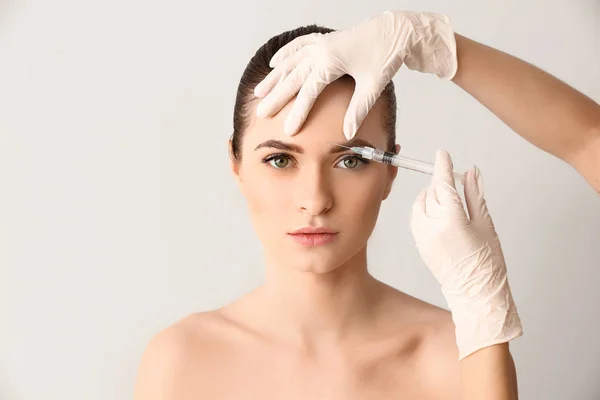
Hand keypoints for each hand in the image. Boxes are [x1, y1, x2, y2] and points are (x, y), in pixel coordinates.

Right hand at [254, 11, 457, 138]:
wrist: (396, 31)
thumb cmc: (386, 55)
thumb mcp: (373, 86)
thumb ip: (358, 110)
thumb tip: (348, 133)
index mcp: (331, 61)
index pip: (308, 91)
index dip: (298, 112)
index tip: (289, 130)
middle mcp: (321, 50)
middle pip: (292, 77)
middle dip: (276, 97)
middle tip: (261, 112)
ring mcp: (321, 43)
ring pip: (291, 62)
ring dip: (274, 77)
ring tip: (259, 92)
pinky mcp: (325, 40)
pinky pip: (299, 46)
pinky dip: (285, 54)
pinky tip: (275, 63)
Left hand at [410, 150, 522, 359]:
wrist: (475, 294)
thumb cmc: (487, 262)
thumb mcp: (486, 224)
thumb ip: (475, 195)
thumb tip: (471, 172)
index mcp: (452, 220)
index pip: (443, 184)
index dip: (443, 167)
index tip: (442, 154)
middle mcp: (432, 227)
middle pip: (431, 192)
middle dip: (441, 184)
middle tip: (456, 186)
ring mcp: (422, 237)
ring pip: (420, 203)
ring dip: (432, 197)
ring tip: (450, 204)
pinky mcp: (418, 244)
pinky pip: (416, 217)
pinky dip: (424, 210)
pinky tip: (439, 215)